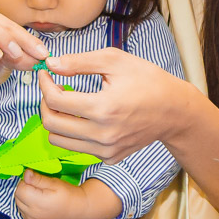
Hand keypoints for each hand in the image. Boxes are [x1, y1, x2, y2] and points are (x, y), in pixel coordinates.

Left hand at [14, 170, 119, 218]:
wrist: (79, 211)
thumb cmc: (68, 194)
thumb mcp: (54, 183)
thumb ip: (38, 179)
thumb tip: (26, 173)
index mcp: (39, 203)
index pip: (20, 189)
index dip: (26, 182)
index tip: (35, 180)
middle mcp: (34, 215)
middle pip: (17, 198)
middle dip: (24, 190)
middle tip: (37, 187)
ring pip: (19, 206)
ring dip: (24, 199)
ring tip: (38, 196)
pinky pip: (24, 214)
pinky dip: (27, 208)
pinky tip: (38, 205)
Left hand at [38, 49, 184, 161]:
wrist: (174, 110)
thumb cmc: (147, 80)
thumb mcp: (115, 60)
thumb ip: (79, 62)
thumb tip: (51, 64)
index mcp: (103, 108)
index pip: (55, 101)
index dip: (44, 84)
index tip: (46, 74)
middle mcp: (103, 134)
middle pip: (51, 124)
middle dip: (45, 103)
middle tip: (53, 88)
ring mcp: (106, 150)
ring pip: (59, 141)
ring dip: (55, 120)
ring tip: (67, 103)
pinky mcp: (109, 157)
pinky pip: (77, 148)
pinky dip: (73, 133)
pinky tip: (84, 117)